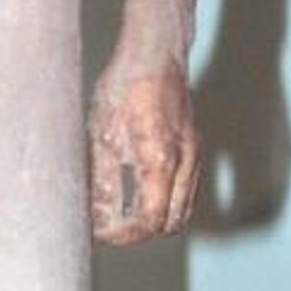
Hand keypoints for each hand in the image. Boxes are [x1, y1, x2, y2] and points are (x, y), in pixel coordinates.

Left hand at [89, 56, 200, 245]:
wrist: (153, 54)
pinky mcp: (195, 150)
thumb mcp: (101, 136)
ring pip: (181, 210)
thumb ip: (102, 180)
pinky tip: (134, 196)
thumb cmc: (123, 89)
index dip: (123, 235)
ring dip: (152, 221)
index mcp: (159, 160)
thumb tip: (95, 216)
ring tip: (116, 217)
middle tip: (105, 230)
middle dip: (138, 234)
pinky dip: (163, 204)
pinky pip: (184, 192)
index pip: (149, 220)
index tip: (99, 234)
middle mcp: (185, 162)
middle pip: (170, 223)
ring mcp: (195, 156)